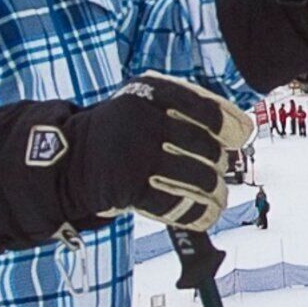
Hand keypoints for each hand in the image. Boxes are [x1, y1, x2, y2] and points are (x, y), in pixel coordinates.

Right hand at [0, 74, 250, 245]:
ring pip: (200, 178)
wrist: (65, 159)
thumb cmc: (120, 133)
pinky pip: (178, 204)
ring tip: (215, 196)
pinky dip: (198, 212)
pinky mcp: (128, 187)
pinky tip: (205, 213)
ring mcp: (136, 154)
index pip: (208, 110)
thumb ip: (186, 110)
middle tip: (217, 171)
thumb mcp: (145, 105)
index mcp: (151, 93)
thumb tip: (241, 131)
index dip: (232, 126)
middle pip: (209, 149)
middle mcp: (145, 120)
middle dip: (219, 164)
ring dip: (214, 192)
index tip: (240, 137)